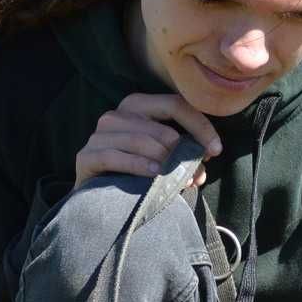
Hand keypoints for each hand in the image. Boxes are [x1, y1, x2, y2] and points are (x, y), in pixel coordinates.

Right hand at [74, 93, 221, 187]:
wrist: (96, 197)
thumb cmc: (134, 174)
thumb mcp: (162, 159)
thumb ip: (182, 159)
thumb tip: (200, 169)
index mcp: (138, 107)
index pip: (175, 105)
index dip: (200, 127)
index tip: (215, 150)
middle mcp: (117, 115)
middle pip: (160, 128)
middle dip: (183, 153)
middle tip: (196, 174)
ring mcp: (99, 134)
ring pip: (139, 141)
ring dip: (164, 162)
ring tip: (177, 180)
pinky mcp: (86, 156)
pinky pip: (115, 156)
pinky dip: (138, 165)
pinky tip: (154, 174)